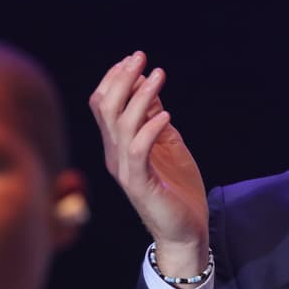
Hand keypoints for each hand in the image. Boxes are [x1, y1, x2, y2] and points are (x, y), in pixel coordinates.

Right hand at [90, 52, 209, 279]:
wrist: (185, 231)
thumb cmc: (177, 189)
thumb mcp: (167, 144)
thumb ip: (155, 119)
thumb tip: (150, 87)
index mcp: (118, 145)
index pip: (103, 105)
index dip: (114, 79)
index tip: (132, 58)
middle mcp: (115, 155)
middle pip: (106, 109)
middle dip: (121, 79)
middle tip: (140, 57)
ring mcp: (125, 170)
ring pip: (121, 125)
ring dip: (140, 97)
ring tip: (158, 76)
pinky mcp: (140, 185)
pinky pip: (138, 152)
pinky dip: (150, 129)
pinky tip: (166, 115)